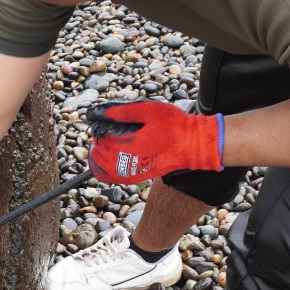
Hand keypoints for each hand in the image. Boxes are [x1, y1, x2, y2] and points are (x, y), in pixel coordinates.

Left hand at [86, 100, 223, 184]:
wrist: (192, 146)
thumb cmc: (173, 126)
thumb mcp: (148, 111)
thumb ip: (122, 112)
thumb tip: (99, 112)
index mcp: (125, 145)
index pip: (99, 138)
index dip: (99, 128)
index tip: (106, 122)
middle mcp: (123, 163)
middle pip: (97, 152)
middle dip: (98, 141)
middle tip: (107, 131)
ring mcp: (127, 174)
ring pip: (98, 166)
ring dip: (97, 154)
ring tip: (106, 144)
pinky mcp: (133, 178)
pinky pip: (108, 177)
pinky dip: (101, 168)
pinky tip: (105, 159)